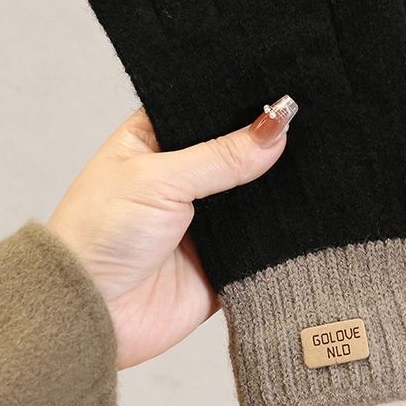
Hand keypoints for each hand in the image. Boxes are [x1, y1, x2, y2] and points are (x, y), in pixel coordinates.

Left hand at [47, 101, 293, 368]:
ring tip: (314, 167)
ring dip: (277, 188)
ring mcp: (205, 219)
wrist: (91, 315)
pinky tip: (307, 212)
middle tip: (308, 125)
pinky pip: (261, 240)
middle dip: (267, 145)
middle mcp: (183, 177)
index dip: (242, 103)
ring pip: (255, 195)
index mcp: (156, 142)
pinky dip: (279, 231)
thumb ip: (221, 155)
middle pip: (237, 151)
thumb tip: (275, 128)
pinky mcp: (223, 258)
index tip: (284, 90)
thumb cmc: (99, 235)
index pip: (207, 110)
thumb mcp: (159, 179)